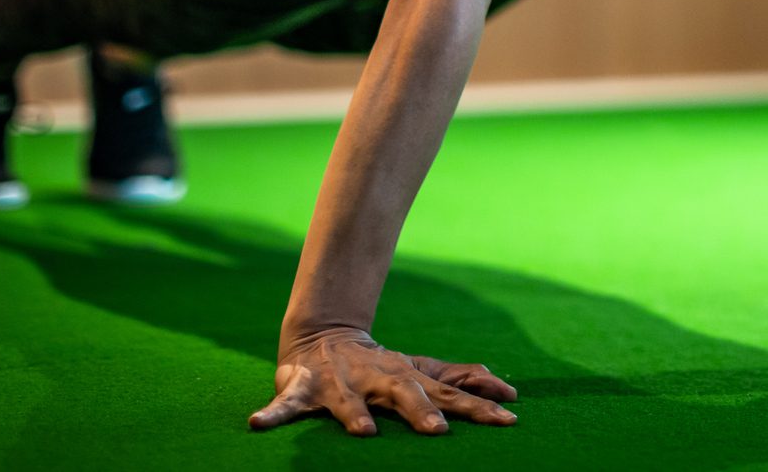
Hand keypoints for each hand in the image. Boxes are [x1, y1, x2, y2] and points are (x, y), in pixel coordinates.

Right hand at [248, 326, 519, 435]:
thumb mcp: (420, 371)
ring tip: (362, 432)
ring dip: (353, 414)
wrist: (323, 336)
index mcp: (407, 377)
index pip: (449, 394)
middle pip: (404, 393)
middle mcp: (377, 379)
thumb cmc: (380, 367)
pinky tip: (259, 424)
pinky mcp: (303, 388)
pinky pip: (284, 404)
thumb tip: (507, 390)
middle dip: (420, 411)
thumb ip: (460, 380)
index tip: (508, 418)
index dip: (477, 406)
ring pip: (347, 400)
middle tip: (438, 431)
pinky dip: (272, 414)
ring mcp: (340, 382)